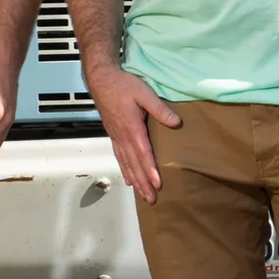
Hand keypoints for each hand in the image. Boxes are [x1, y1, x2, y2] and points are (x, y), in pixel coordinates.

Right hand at [85, 64, 181, 203]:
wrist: (101, 80)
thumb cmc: (123, 85)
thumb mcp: (144, 93)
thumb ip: (159, 109)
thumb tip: (176, 123)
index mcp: (132, 128)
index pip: (143, 153)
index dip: (150, 170)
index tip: (157, 184)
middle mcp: (123, 136)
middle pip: (134, 164)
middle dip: (143, 182)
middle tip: (151, 199)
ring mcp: (116, 137)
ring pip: (126, 163)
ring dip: (135, 180)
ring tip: (142, 195)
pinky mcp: (113, 134)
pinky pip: (119, 157)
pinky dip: (125, 169)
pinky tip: (128, 178)